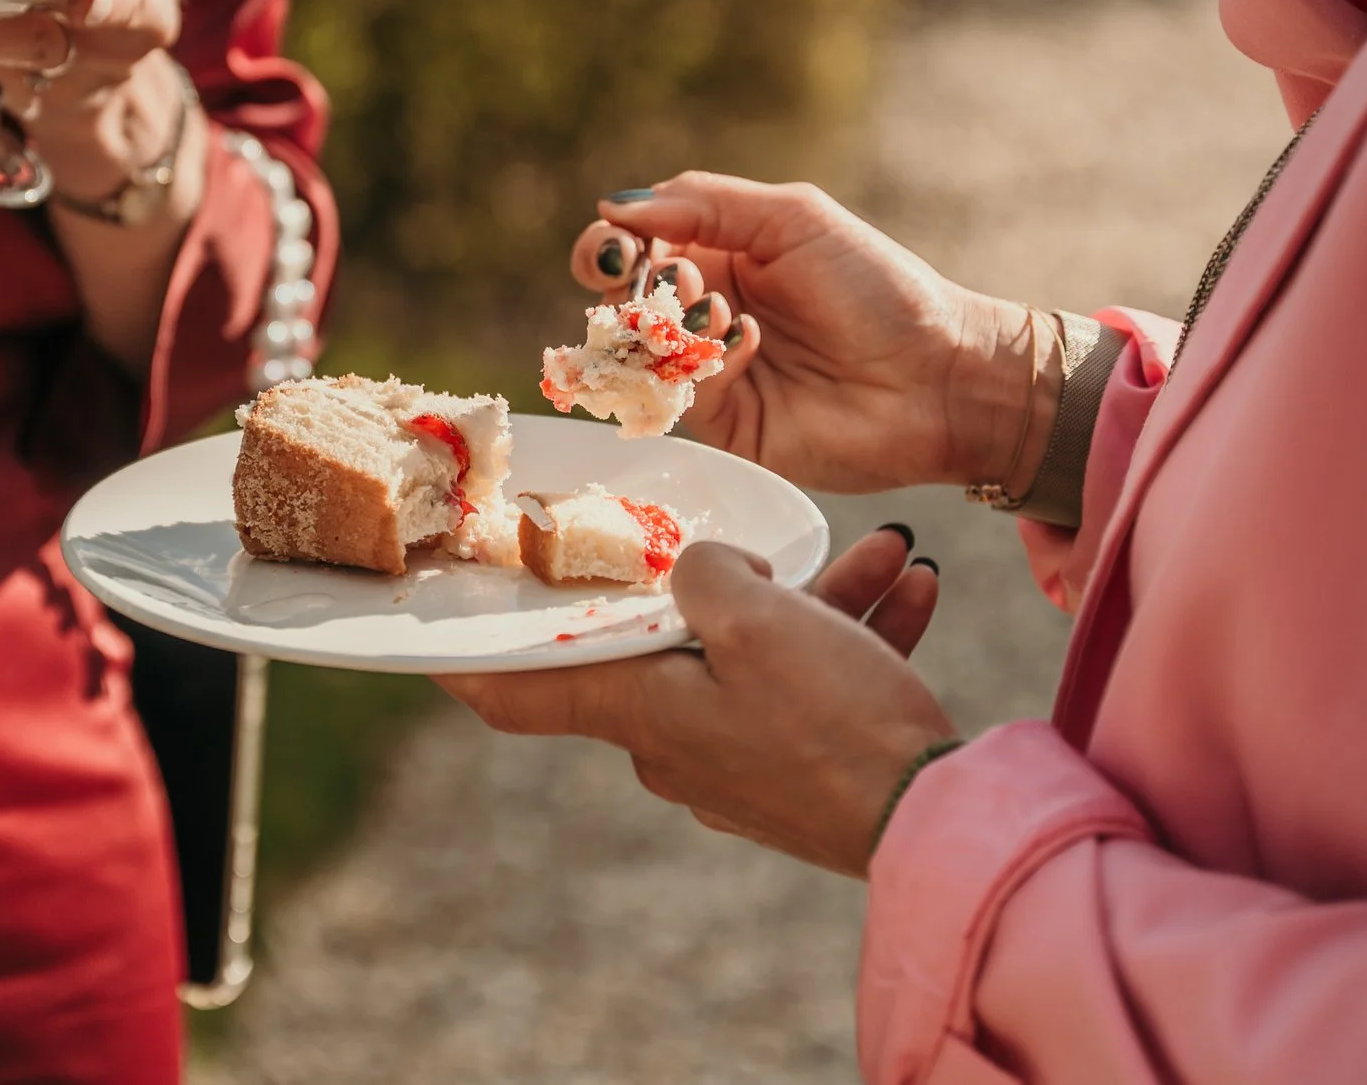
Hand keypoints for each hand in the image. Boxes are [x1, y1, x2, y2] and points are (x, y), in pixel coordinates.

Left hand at [438, 529, 953, 877]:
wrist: (940, 826)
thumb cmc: (834, 720)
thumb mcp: (756, 617)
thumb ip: (703, 572)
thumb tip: (704, 572)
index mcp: (642, 714)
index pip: (523, 693)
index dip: (469, 664)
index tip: (426, 643)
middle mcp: (679, 746)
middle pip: (674, 643)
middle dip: (730, 582)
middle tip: (772, 540)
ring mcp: (745, 763)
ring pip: (761, 653)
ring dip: (821, 599)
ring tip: (884, 553)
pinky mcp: (807, 772)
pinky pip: (814, 686)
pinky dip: (854, 638)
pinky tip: (911, 590)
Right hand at [570, 175, 1038, 494]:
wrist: (941, 378)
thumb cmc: (880, 288)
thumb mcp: (793, 219)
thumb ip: (703, 204)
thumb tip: (614, 205)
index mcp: (720, 257)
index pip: (634, 247)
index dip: (611, 245)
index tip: (616, 247)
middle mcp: (707, 313)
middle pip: (621, 303)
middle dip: (622, 288)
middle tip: (645, 281)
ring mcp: (713, 373)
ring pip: (640, 352)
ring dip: (661, 323)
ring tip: (712, 307)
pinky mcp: (727, 426)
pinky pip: (682, 393)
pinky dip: (705, 361)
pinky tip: (749, 343)